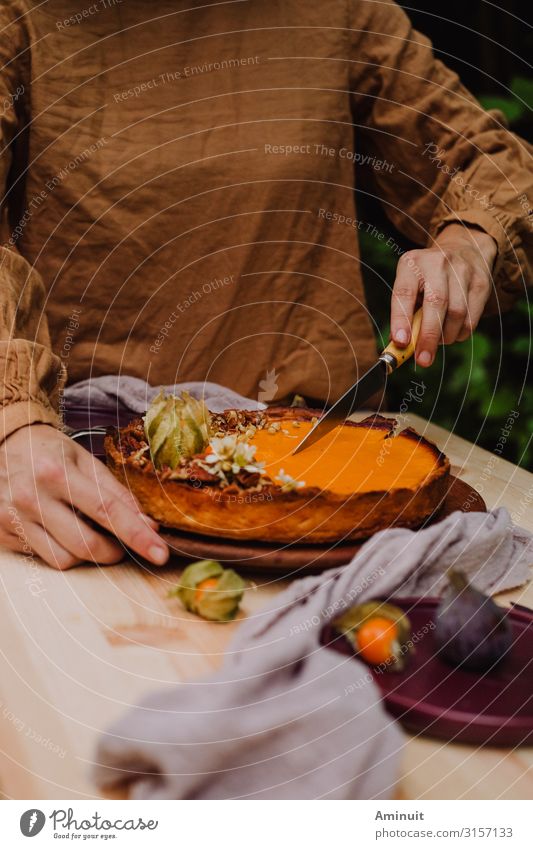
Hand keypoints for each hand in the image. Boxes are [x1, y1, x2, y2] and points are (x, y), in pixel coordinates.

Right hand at [0, 424, 168, 569]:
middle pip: (87, 544)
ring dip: (88, 555)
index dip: (137, 535)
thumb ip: (116, 492)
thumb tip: (148, 524)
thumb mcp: (84, 460)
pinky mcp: (4, 534)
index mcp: (56, 472)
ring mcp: (15, 518)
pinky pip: (45, 559)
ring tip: (87, 532)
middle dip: (114, 551)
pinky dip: (63, 552)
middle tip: (121, 543)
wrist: (1, 445)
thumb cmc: (49, 452)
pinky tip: (63, 532)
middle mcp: (32, 497)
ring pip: (66, 559)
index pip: (107, 511)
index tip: (160, 553)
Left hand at [390, 223, 497, 365]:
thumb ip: (405, 313)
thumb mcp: (410, 285)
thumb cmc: (427, 278)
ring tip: (436, 341)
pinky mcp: (481, 283)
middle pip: (436, 304)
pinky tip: (452, 332)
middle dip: (428, 336)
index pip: (404, 293)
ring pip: (457, 314)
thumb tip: (401, 347)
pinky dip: (460, 334)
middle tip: (423, 360)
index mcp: (412, 264)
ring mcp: (462, 271)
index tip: (400, 342)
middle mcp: (438, 263)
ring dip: (445, 337)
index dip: (401, 319)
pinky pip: (472, 319)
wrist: (463, 249)